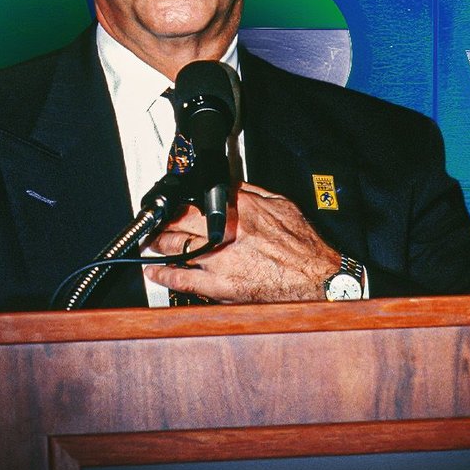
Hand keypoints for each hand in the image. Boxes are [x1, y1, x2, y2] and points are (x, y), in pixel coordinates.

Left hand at [145, 183, 341, 302]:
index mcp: (242, 209)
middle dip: (163, 222)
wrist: (319, 279)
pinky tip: (154, 272)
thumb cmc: (304, 247)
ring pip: (177, 247)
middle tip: (154, 224)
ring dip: (159, 245)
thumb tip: (230, 184)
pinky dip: (164, 275)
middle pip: (181, 222)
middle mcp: (228, 232)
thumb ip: (252, 193)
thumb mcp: (282, 205)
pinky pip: (184, 279)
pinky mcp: (221, 285)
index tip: (171, 204)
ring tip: (151, 243)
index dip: (180, 203)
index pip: (198, 200)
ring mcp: (221, 259)